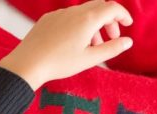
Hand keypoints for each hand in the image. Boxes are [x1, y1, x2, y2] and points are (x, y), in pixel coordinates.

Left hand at [0, 0, 133, 89]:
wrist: (28, 63)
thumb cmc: (59, 63)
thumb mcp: (90, 59)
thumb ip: (111, 49)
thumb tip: (128, 42)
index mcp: (87, 19)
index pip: (112, 8)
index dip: (123, 15)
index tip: (128, 24)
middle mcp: (74, 11)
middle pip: (98, 7)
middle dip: (109, 20)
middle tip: (112, 37)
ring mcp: (60, 13)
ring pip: (83, 12)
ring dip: (93, 24)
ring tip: (93, 45)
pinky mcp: (48, 19)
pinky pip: (68, 16)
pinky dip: (78, 25)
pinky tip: (74, 42)